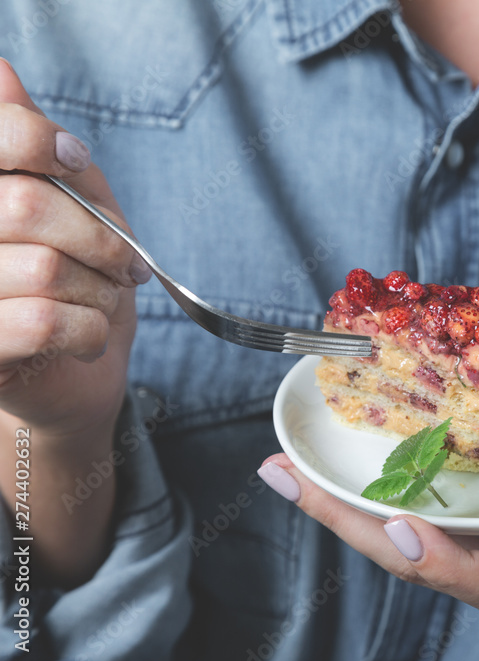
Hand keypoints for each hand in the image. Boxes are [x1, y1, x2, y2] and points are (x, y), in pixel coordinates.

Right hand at [0, 58, 150, 586]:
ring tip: (107, 303)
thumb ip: (34, 145)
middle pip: (25, 205)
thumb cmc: (67, 280)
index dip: (33, 140)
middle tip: (127, 265)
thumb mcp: (67, 203)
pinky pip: (43, 321)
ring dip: (101, 290)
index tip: (73, 160)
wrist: (63, 377)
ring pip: (43, 267)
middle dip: (99, 237)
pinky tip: (90, 335)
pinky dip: (90, 328)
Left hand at [259, 333, 478, 660]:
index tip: (396, 527)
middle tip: (280, 473)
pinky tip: (357, 493)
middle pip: (421, 566)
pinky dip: (390, 523)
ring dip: (350, 521)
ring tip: (292, 475)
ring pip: (416, 564)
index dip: (444, 558)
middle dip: (344, 522)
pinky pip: (433, 560)